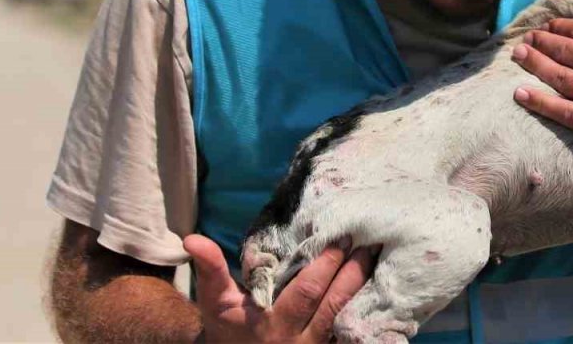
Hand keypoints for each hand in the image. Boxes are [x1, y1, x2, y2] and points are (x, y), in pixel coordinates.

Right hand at [185, 234, 374, 342]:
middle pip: (333, 304)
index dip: (325, 267)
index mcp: (274, 325)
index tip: (340, 240)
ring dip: (363, 290)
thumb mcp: (215, 300)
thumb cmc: (227, 327)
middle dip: (353, 274)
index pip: (307, 292)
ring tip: (376, 261)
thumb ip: (210, 269)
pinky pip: (352, 336)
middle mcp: (298, 341)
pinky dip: (367, 316)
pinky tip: (380, 294)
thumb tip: (192, 238)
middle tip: (369, 244)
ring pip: (347, 320)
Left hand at [511, 0, 572, 170]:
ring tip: (518, 56)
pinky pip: (565, 112)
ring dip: (535, 65)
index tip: (547, 25)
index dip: (562, 27)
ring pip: (561, 78)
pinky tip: (521, 93)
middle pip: (567, 51)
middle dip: (542, 43)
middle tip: (524, 39)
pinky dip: (540, 102)